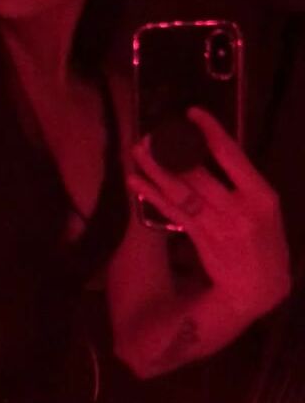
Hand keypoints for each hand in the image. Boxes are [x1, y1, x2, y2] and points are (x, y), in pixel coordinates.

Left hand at [127, 106, 291, 320]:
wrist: (258, 288)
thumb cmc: (263, 242)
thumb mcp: (265, 208)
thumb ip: (242, 182)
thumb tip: (210, 150)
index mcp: (261, 195)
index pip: (231, 155)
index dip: (209, 131)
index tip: (191, 113)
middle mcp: (238, 209)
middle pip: (198, 173)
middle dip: (171, 151)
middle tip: (150, 134)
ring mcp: (217, 225)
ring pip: (181, 192)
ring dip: (155, 170)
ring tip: (137, 152)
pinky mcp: (199, 240)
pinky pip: (172, 213)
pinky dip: (153, 196)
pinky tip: (137, 183)